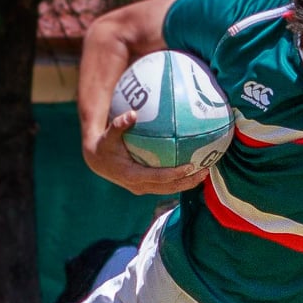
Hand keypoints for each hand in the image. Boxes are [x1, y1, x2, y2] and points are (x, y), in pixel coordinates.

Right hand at [84, 109, 207, 194]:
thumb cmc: (104, 145)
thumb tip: (132, 113)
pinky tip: (193, 170)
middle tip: (205, 171)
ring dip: (187, 183)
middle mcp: (139, 185)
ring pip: (169, 189)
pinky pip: (166, 185)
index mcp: (131, 175)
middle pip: (168, 187)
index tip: (190, 166)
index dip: (175, 174)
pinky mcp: (146, 187)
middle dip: (187, 181)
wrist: (97, 161)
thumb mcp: (109, 134)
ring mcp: (143, 188)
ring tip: (204, 173)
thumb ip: (120, 124)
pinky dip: (180, 180)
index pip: (158, 177)